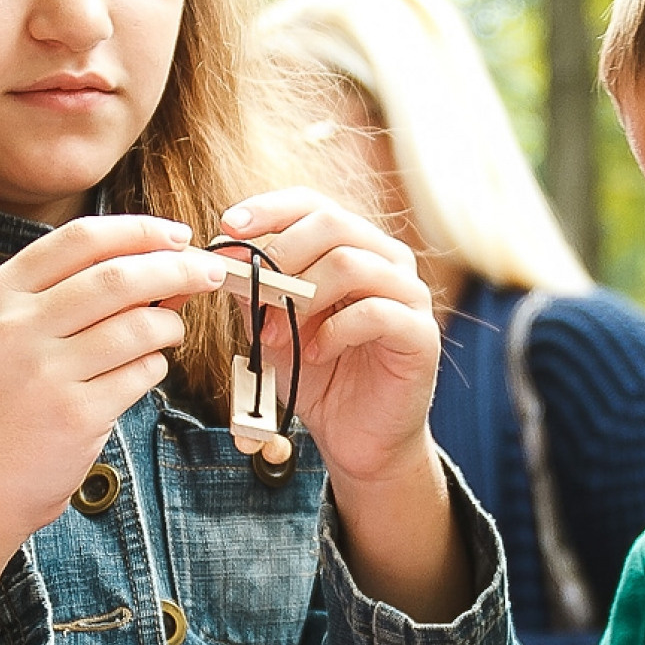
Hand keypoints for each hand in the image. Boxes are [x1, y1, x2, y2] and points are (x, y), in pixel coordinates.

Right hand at [0, 215, 230, 622]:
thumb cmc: (10, 396)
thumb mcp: (21, 331)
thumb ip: (82, 294)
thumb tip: (170, 263)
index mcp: (2, 292)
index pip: (82, 238)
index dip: (141, 230)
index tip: (179, 235)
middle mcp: (17, 326)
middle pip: (119, 277)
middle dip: (178, 268)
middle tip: (210, 271)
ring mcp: (45, 372)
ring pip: (140, 326)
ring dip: (172, 325)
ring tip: (171, 331)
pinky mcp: (76, 414)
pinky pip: (144, 373)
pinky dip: (157, 366)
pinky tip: (145, 370)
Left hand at [221, 189, 469, 621]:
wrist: (359, 440)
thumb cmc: (319, 378)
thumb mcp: (274, 327)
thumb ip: (255, 291)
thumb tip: (225, 257)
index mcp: (354, 247)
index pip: (314, 205)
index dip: (269, 209)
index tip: (228, 227)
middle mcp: (387, 261)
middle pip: (333, 224)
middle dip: (282, 254)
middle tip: (254, 293)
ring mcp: (409, 295)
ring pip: (352, 264)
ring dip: (302, 296)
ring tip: (276, 333)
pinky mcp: (420, 335)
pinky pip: (375, 312)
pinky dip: (334, 330)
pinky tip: (315, 352)